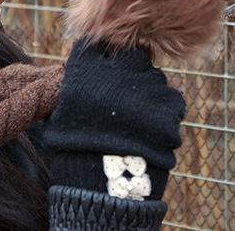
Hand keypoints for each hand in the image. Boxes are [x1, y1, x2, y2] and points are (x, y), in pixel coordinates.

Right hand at [41, 38, 185, 200]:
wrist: (104, 190)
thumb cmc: (76, 151)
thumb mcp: (62, 112)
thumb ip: (74, 81)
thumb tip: (78, 55)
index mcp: (86, 70)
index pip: (97, 44)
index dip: (102, 55)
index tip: (103, 68)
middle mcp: (118, 72)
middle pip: (132, 55)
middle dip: (130, 69)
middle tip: (125, 94)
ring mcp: (148, 86)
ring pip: (154, 78)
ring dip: (148, 93)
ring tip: (136, 124)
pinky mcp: (171, 104)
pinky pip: (171, 99)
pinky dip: (165, 112)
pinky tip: (151, 131)